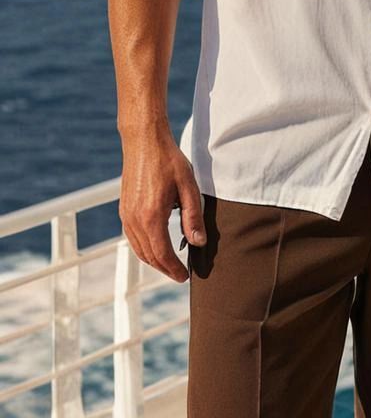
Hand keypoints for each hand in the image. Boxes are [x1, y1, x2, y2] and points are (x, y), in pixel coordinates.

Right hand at [118, 125, 206, 282]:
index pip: (163, 254)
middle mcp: (134, 220)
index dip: (174, 269)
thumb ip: (192, 217)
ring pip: (139, 249)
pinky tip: (156, 245)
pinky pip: (133, 238)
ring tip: (170, 264)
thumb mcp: (188, 186)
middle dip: (165, 269)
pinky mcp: (123, 209)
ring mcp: (126, 215)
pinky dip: (145, 248)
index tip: (185, 277)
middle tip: (180, 274)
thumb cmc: (168, 160)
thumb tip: (198, 243)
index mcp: (151, 216)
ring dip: (154, 260)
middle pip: (149, 256)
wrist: (144, 141)